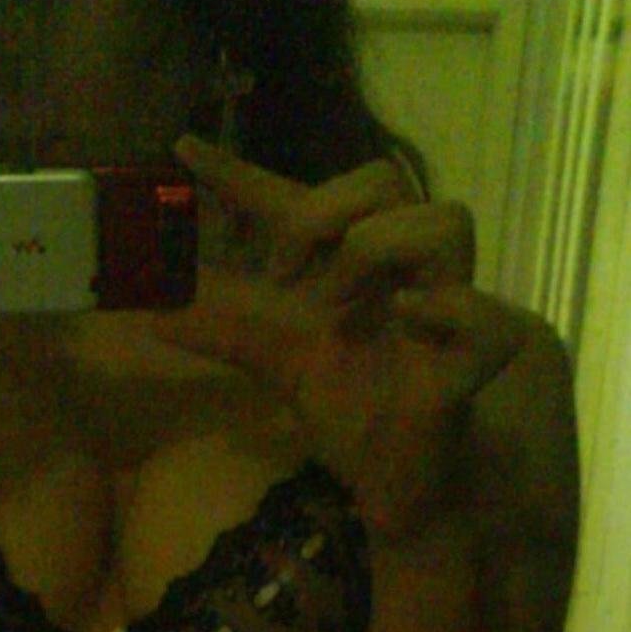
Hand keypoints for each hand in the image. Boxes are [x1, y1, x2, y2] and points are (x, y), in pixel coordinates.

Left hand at [153, 135, 536, 547]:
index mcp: (345, 262)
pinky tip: (409, 322)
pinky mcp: (475, 356)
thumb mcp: (272, 361)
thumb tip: (144, 313)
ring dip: (379, 253)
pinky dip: (449, 312)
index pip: (294, 198)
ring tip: (341, 313)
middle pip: (383, 176)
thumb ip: (217, 331)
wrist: (397, 478)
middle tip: (284, 277)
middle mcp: (398, 267)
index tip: (181, 153)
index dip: (239, 174)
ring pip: (444, 219)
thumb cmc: (349, 407)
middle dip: (324, 215)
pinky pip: (486, 317)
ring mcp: (445, 303)